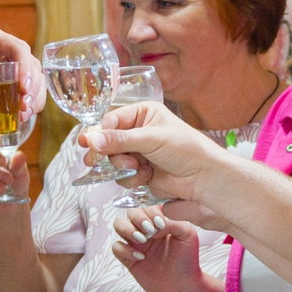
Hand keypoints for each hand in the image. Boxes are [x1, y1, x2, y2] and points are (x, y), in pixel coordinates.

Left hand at [0, 26, 39, 116]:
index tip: (23, 87)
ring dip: (33, 99)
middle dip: (32, 87)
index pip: (17, 48)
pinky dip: (26, 107)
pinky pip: (22, 97)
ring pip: (32, 82)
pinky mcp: (2, 89)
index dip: (25, 67)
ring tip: (24, 115)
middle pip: (30, 66)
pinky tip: (22, 119)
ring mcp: (5, 72)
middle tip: (24, 106)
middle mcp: (2, 53)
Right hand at [85, 102, 227, 207]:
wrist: (203, 177)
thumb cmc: (185, 149)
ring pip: (112, 160)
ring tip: (137, 167)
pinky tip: (146, 176)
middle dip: (108, 152)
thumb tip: (91, 139)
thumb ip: (119, 140)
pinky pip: (122, 176)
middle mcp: (138, 131)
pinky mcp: (140, 172)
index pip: (111, 120)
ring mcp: (138, 152)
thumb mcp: (151, 139)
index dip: (99, 132)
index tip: (88, 143)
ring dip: (122, 166)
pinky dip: (131, 178)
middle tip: (94, 160)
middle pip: (107, 141)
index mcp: (143, 113)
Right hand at [110, 207, 210, 291]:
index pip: (147, 205)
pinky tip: (141, 257)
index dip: (150, 211)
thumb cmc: (187, 260)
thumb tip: (156, 219)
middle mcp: (145, 229)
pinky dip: (125, 250)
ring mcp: (136, 243)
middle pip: (130, 212)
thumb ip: (173, 220)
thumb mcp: (187, 234)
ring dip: (128, 229)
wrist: (183, 286)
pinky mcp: (128, 258)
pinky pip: (116, 247)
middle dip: (138, 218)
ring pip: (119, 224)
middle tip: (149, 231)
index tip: (160, 224)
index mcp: (159, 221)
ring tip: (142, 241)